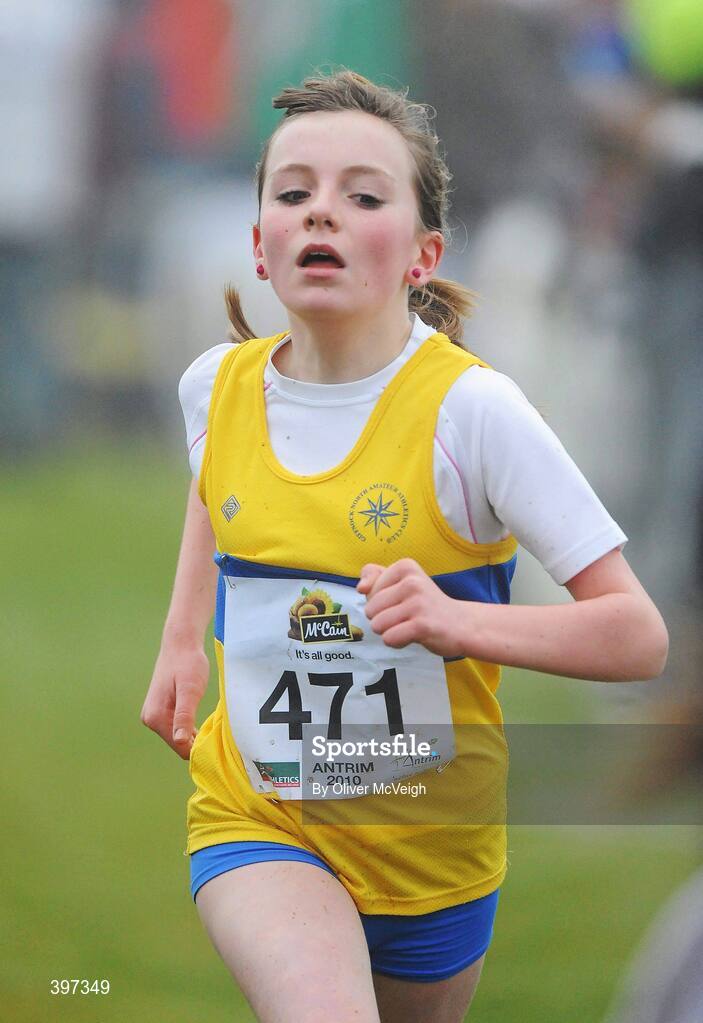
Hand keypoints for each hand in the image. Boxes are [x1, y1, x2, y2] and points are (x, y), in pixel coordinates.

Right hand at [140, 639, 209, 759]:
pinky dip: (190, 729)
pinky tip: (202, 722)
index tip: (215, 739)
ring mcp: (154, 716)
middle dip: (196, 741)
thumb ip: (184, 715)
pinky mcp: (161, 711)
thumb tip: (180, 742)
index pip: (180, 748)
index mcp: (155, 717)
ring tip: (210, 726)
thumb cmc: (188, 664)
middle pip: (179, 744)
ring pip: (179, 738)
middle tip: (215, 730)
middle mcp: (150, 720)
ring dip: (194, 735)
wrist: (181, 644)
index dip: (199, 747)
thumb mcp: (190, 690)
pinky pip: (178, 729)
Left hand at [356, 558, 468, 658]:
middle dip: (382, 618)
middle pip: (370, 609)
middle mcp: (412, 581)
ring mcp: (418, 603)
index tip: (401, 600)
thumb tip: (361, 588)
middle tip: (406, 616)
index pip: (367, 589)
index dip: (379, 601)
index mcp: (405, 566)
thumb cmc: (425, 605)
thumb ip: (375, 576)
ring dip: (389, 632)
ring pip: (377, 625)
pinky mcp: (422, 625)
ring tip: (409, 625)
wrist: (462, 624)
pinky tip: (413, 636)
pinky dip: (397, 642)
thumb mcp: (402, 582)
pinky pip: (389, 638)